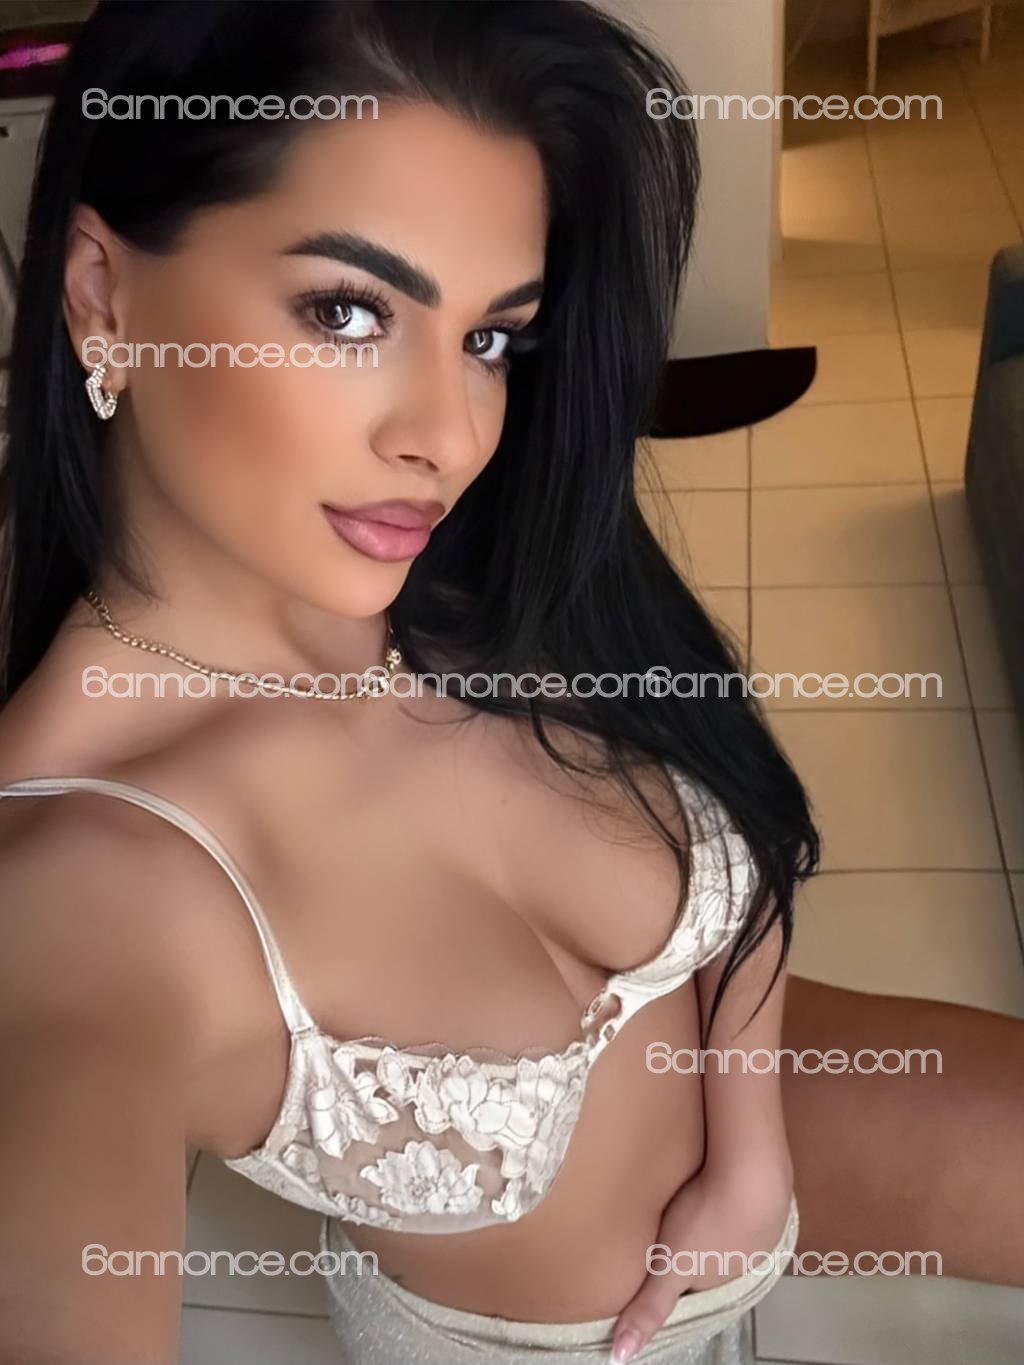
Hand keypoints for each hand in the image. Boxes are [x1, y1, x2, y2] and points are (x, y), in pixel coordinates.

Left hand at [608, 1160, 793, 1362]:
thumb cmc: (706, 1220)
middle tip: (671, 1240)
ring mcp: (762, 1232)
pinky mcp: (768, 1199)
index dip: (677, 1286)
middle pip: (712, 1266)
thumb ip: (648, 1307)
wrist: (753, 1172)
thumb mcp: (669, 1265)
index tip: (659, 1276)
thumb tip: (623, 1357)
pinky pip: (743, 1208)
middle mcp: (745, 1265)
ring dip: (712, 1229)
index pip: (695, 1294)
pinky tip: (716, 1190)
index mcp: (720, 1285)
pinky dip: (729, 1203)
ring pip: (729, 1237)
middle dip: (694, 1257)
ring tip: (690, 1213)